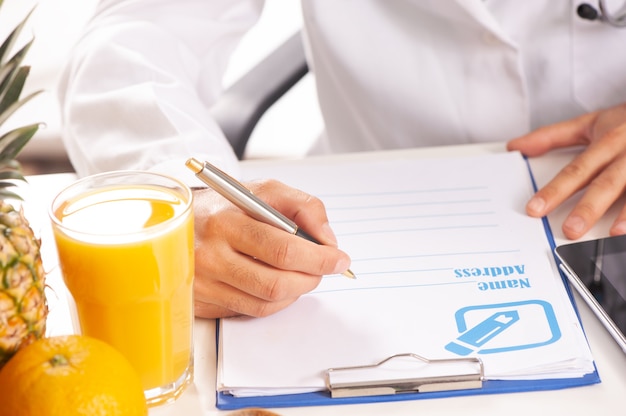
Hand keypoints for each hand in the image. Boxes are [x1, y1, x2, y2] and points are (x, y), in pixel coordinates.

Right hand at [191, 180, 351, 317]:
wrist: (176, 222)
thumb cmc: (226, 206)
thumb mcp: (263, 190)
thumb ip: (302, 206)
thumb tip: (327, 240)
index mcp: (225, 222)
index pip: (282, 249)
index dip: (318, 259)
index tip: (338, 259)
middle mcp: (211, 256)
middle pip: (275, 283)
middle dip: (312, 278)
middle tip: (326, 268)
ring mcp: (204, 284)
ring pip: (265, 303)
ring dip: (297, 292)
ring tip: (305, 274)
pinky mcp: (202, 302)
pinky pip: (250, 311)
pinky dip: (277, 302)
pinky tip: (282, 285)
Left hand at [507, 103, 625, 238]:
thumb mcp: (590, 122)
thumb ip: (551, 136)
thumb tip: (514, 146)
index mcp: (607, 142)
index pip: (576, 170)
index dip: (555, 190)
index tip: (535, 209)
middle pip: (606, 184)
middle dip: (588, 208)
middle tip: (570, 230)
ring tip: (613, 235)